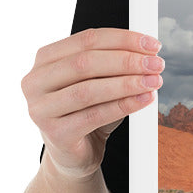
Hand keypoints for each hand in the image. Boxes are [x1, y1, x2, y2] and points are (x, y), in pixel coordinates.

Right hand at [21, 27, 163, 179]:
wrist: (74, 153)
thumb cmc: (86, 111)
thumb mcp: (98, 82)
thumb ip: (114, 64)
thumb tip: (148, 53)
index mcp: (45, 60)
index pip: (86, 40)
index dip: (123, 39)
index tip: (152, 45)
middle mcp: (35, 81)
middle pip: (86, 63)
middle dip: (127, 61)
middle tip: (156, 64)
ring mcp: (40, 109)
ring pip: (89, 90)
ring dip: (127, 84)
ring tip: (154, 81)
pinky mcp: (55, 134)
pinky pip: (94, 116)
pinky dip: (123, 106)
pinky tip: (144, 100)